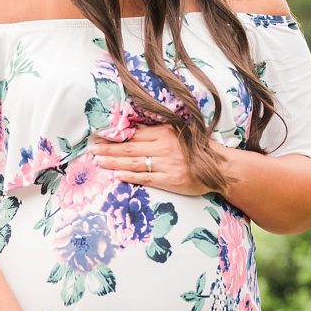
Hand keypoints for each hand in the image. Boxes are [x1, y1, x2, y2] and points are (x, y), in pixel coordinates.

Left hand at [87, 124, 224, 195]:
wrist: (219, 167)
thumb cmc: (196, 150)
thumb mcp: (177, 134)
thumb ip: (156, 133)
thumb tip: (130, 131)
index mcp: (164, 133)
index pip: (133, 134)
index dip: (114, 136)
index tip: (98, 136)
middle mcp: (164, 147)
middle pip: (129, 148)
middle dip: (107, 148)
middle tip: (90, 149)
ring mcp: (167, 164)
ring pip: (134, 162)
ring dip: (114, 162)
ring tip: (98, 161)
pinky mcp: (171, 179)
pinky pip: (146, 178)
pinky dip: (129, 176)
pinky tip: (116, 175)